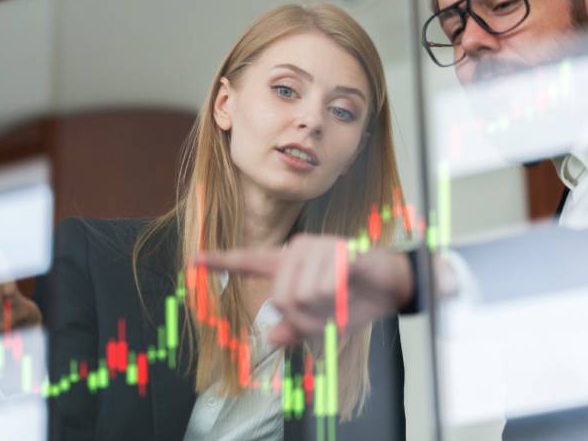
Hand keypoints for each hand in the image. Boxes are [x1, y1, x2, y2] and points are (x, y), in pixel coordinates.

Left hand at [199, 233, 414, 345]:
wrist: (391, 284)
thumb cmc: (353, 298)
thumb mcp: (321, 321)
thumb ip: (295, 328)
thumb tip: (271, 337)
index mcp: (289, 264)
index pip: (250, 261)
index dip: (223, 261)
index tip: (196, 259)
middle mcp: (298, 250)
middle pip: (281, 299)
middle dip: (306, 318)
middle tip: (329, 309)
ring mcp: (319, 248)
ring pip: (303, 297)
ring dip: (326, 309)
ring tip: (343, 297)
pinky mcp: (340, 252)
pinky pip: (326, 288)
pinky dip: (339, 298)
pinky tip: (351, 287)